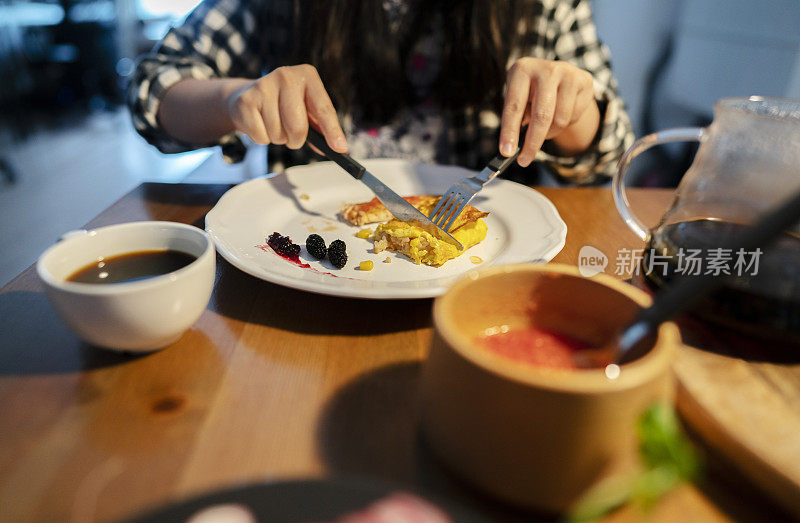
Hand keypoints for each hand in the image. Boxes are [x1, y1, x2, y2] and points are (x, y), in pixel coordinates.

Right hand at [227, 64, 347, 152]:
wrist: (246, 96)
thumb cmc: (284, 106)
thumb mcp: (307, 111)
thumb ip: (322, 129)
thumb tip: (337, 148)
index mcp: (307, 75)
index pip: (323, 109)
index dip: (332, 131)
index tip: (340, 149)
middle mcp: (286, 75)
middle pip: (298, 127)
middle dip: (296, 140)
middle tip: (292, 137)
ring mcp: (264, 86)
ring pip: (278, 134)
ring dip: (278, 138)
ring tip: (273, 124)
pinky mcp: (246, 100)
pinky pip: (261, 136)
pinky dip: (262, 138)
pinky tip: (259, 123)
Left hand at [499, 58, 599, 166]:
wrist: (557, 76)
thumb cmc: (530, 93)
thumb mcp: (518, 100)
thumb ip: (516, 120)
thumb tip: (511, 149)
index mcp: (522, 70)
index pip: (514, 106)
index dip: (510, 131)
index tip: (507, 152)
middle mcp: (546, 69)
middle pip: (541, 115)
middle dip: (532, 143)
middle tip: (525, 160)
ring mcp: (568, 72)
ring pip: (560, 120)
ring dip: (550, 133)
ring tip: (544, 127)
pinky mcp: (585, 80)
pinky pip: (574, 116)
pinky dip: (566, 124)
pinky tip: (561, 112)